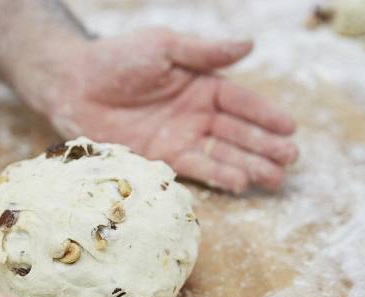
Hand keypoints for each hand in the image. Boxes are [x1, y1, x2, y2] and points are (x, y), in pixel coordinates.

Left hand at [44, 28, 298, 192]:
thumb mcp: (164, 48)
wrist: (73, 86)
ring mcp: (181, 137)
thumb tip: (250, 45)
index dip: (266, 115)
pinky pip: (196, 168)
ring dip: (249, 166)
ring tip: (274, 179)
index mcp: (202, 85)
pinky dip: (218, 176)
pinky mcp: (162, 158)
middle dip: (266, 146)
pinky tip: (239, 183)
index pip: (242, 102)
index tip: (291, 128)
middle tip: (291, 160)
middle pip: (239, 132)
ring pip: (223, 154)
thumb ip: (204, 52)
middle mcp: (196, 114)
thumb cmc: (117, 59)